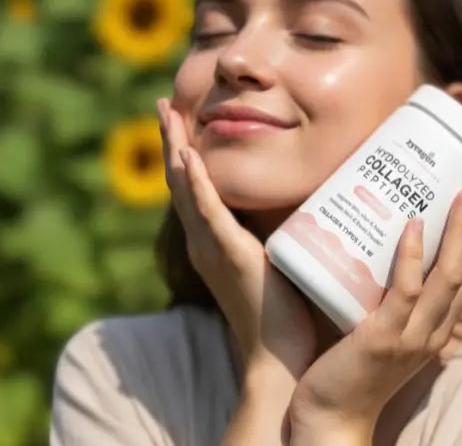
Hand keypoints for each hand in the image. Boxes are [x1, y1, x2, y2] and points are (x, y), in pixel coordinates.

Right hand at [157, 99, 317, 383]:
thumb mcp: (274, 258)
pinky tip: (188, 155)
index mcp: (213, 241)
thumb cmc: (285, 313)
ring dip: (176, 147)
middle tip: (162, 102)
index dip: (183, 151)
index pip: (193, 187)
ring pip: (186, 187)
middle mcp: (204, 241)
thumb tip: (299, 198)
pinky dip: (195, 181)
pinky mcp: (229, 254)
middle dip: (170, 139)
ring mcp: (212, 247)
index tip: (178, 117)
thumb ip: (278, 230)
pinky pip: (207, 211)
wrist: (280, 358)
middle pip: (180, 180)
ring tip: (168, 113)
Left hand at [288, 186, 461, 443]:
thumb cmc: (351, 366)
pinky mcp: (382, 338)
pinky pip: (405, 292)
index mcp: (439, 326)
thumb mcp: (385, 325)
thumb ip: (394, 293)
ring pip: (449, 278)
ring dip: (461, 233)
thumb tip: (390, 241)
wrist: (330, 416)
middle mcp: (434, 330)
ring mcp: (411, 335)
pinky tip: (416, 226)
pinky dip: (413, 257)